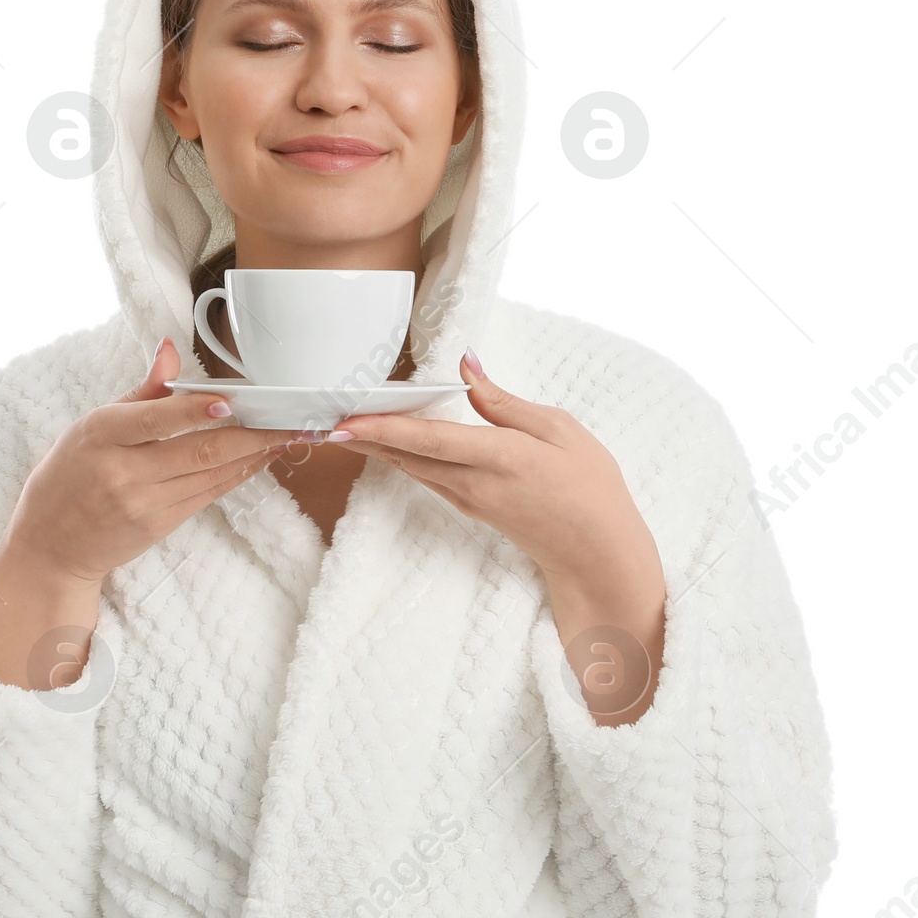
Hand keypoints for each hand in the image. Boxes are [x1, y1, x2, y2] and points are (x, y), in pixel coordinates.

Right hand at [0, 334, 300, 585]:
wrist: (50, 547)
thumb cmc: (67, 477)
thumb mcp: (91, 425)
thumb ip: (142, 392)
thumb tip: (171, 350)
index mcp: (102, 434)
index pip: (155, 419)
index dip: (196, 411)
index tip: (232, 402)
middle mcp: (124, 470)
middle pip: (199, 450)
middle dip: (252, 435)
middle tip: (291, 420)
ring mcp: (144, 503)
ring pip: (212, 474)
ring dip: (255, 454)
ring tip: (288, 435)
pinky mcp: (160, 525)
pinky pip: (209, 494)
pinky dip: (238, 474)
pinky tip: (259, 458)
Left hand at [331, 347, 667, 719]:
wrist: (597, 550)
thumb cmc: (589, 484)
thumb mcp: (557, 429)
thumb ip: (505, 401)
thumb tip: (467, 367)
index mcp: (500, 457)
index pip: (429, 440)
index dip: (382, 428)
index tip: (344, 419)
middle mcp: (474, 483)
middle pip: (405, 456)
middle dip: (361, 434)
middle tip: (320, 412)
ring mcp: (469, 500)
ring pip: (410, 468)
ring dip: (374, 445)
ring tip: (339, 420)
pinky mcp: (469, 507)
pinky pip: (425, 476)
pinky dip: (400, 456)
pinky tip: (384, 440)